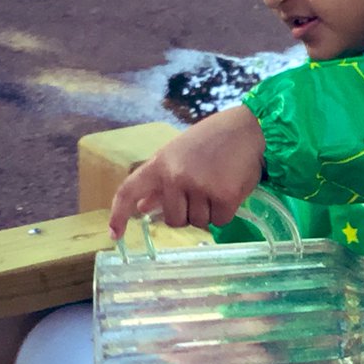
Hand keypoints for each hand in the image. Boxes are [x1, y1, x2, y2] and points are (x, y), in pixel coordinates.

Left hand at [109, 106, 265, 237]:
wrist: (249, 128)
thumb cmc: (212, 140)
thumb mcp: (179, 154)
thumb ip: (160, 180)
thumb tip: (142, 206)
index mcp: (160, 164)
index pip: (129, 190)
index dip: (119, 215)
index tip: (115, 235)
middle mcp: (176, 176)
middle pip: (174, 221)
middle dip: (188, 215)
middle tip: (202, 193)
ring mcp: (200, 187)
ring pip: (199, 223)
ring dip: (209, 212)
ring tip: (218, 185)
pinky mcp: (224, 196)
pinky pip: (220, 221)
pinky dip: (226, 212)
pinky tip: (231, 190)